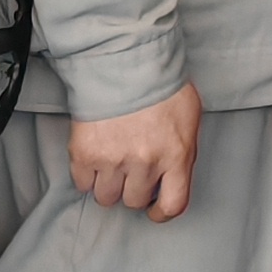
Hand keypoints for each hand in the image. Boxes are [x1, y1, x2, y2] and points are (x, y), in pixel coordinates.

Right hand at [69, 82, 201, 218]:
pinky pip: (82, 183)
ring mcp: (113, 161)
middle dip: (133, 189)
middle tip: (130, 169)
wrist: (124, 59)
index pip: (173, 205)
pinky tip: (94, 155)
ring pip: (107, 197)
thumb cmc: (160, 84)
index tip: (155, 209)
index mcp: (177, 155)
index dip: (161, 212)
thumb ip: (183, 150)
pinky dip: (87, 174)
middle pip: (135, 201)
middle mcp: (146, 163)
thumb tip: (173, 174)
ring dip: (109, 184)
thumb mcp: (189, 117)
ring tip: (111, 160)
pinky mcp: (85, 155)